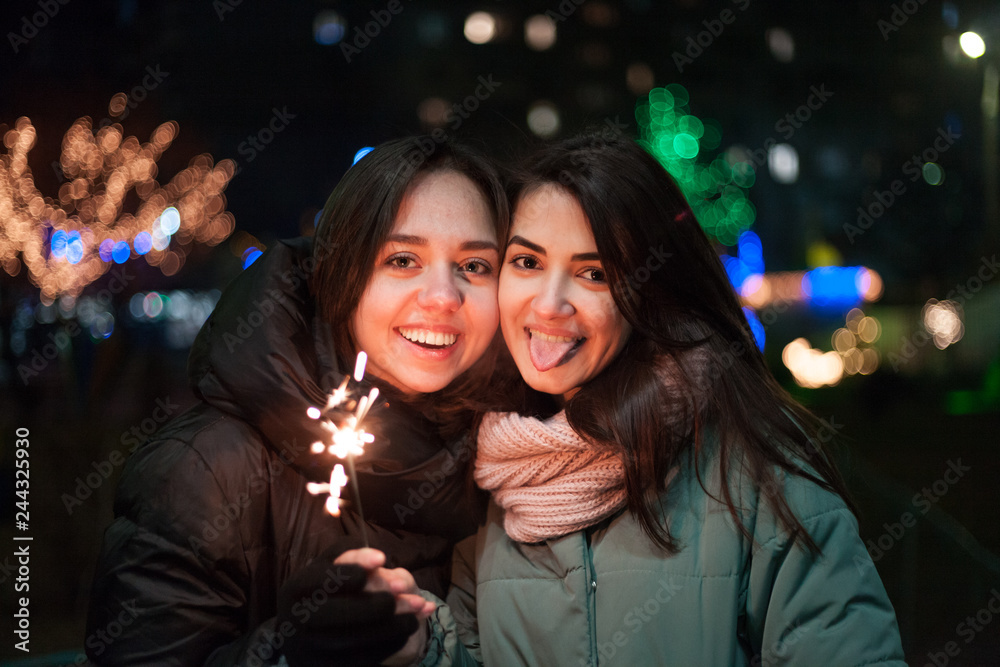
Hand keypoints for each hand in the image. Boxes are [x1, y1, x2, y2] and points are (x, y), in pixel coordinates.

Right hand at [277, 547, 418, 665]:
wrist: (306, 633)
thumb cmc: (324, 590)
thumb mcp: (328, 566)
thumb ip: (349, 555)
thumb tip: (378, 560)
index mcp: (293, 590)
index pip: (320, 578)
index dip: (352, 567)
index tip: (383, 558)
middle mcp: (295, 622)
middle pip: (338, 614)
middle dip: (377, 602)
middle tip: (404, 590)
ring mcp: (310, 650)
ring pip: (355, 640)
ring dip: (393, 624)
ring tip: (419, 607)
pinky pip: (364, 658)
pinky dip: (390, 641)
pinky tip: (409, 625)